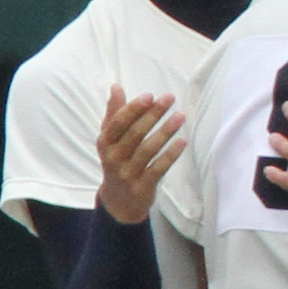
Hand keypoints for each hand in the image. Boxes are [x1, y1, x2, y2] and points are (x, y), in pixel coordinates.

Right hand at [88, 83, 192, 225]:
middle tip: (169, 98)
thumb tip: (116, 86)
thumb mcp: (110, 139)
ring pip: (148, 150)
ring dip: (165, 132)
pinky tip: (182, 141)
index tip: (149, 96)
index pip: (118, 123)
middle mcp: (113, 158)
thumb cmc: (116, 161)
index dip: (133, 109)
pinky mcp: (143, 186)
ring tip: (180, 116)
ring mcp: (128, 174)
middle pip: (135, 134)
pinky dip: (171, 155)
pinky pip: (158, 168)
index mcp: (105, 143)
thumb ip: (113, 113)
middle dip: (153, 114)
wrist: (118, 202)